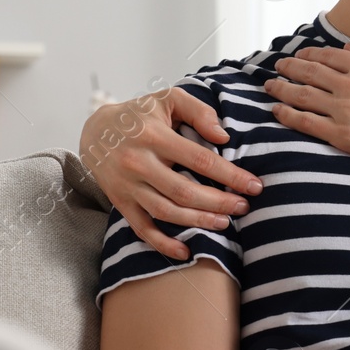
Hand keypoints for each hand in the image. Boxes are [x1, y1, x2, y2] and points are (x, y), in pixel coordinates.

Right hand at [79, 86, 262, 260]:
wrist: (95, 131)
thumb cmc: (139, 115)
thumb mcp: (167, 98)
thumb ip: (198, 111)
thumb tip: (223, 137)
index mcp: (154, 137)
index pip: (200, 160)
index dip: (230, 175)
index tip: (254, 186)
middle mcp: (139, 163)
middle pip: (185, 191)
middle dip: (219, 202)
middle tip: (243, 207)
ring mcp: (128, 186)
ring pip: (167, 212)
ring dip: (198, 221)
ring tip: (224, 223)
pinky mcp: (120, 202)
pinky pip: (142, 229)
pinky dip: (163, 244)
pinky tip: (186, 251)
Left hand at [264, 45, 349, 182]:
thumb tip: (349, 51)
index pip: (326, 55)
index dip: (308, 54)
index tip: (300, 55)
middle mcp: (349, 84)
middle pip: (308, 71)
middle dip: (289, 67)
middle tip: (278, 67)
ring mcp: (343, 110)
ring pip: (301, 95)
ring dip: (281, 89)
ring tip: (270, 87)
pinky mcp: (342, 135)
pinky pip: (305, 122)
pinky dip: (287, 115)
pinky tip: (276, 112)